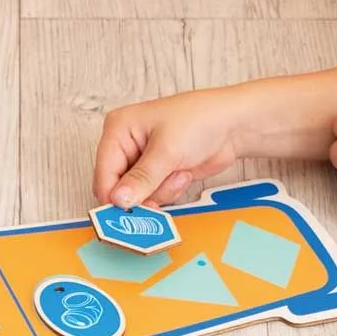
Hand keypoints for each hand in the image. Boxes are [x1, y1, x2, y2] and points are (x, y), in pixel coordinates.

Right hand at [93, 88, 250, 208]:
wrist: (233, 126)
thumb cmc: (199, 120)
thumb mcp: (167, 150)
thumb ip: (142, 178)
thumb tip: (118, 200)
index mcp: (118, 130)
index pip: (104, 172)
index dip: (113, 196)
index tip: (127, 215)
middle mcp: (126, 146)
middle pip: (118, 188)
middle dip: (141, 195)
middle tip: (159, 194)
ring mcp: (142, 161)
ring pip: (137, 196)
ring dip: (161, 191)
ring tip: (179, 172)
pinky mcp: (158, 174)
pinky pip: (154, 196)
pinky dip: (169, 192)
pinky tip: (183, 174)